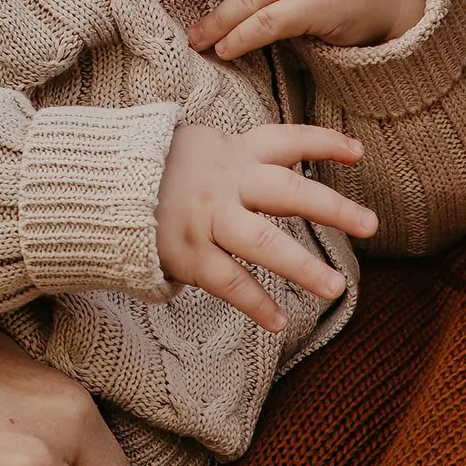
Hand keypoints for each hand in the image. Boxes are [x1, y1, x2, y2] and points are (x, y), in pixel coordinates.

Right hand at [154, 121, 373, 333]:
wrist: (95, 186)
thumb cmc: (157, 172)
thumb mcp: (199, 149)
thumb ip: (239, 161)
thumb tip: (280, 169)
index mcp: (232, 153)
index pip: (286, 141)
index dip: (323, 144)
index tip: (359, 152)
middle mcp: (225, 184)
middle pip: (287, 192)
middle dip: (332, 207)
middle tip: (370, 224)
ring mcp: (206, 220)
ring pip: (263, 243)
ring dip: (302, 267)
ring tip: (336, 288)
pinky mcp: (186, 253)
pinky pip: (228, 281)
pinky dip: (254, 303)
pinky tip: (279, 323)